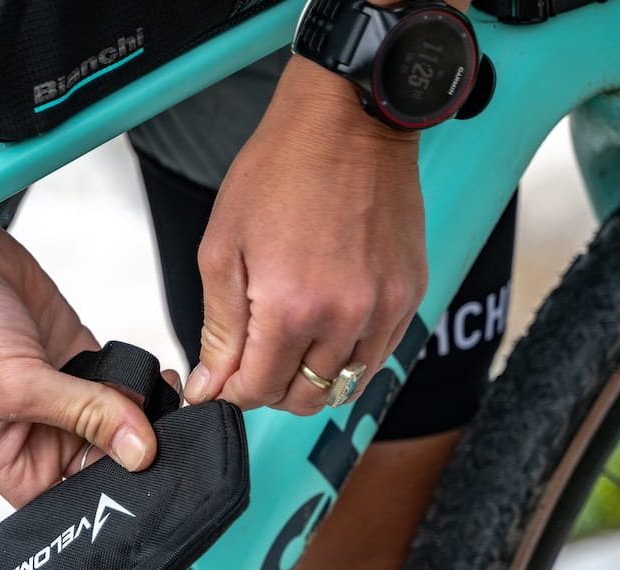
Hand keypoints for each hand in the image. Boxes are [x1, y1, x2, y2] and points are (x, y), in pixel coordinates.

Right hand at [0, 227, 164, 507]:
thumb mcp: (17, 386)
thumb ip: (83, 416)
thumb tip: (141, 450)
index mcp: (15, 464)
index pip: (73, 502)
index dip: (110, 498)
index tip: (148, 481)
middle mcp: (43, 439)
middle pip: (108, 465)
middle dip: (140, 452)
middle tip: (173, 438)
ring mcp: (69, 401)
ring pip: (126, 425)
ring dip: (151, 416)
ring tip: (168, 401)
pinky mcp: (87, 364)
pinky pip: (130, 385)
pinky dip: (149, 383)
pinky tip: (161, 377)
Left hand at [184, 57, 426, 413]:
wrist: (349, 121)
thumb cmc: (279, 171)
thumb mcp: (223, 249)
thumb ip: (219, 329)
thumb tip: (209, 387)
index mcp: (292, 309)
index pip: (258, 391)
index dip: (231, 393)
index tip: (219, 380)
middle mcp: (345, 318)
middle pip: (305, 399)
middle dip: (270, 390)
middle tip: (251, 360)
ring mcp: (385, 309)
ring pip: (344, 385)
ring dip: (311, 378)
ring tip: (289, 341)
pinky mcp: (409, 295)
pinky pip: (377, 355)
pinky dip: (347, 355)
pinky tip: (326, 324)